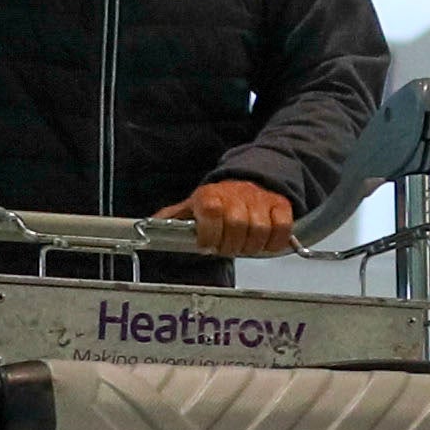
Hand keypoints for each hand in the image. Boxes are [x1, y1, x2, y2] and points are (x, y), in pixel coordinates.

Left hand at [171, 178, 298, 255]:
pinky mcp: (280, 204)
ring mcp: (260, 199)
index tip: (207, 244)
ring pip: (260, 229)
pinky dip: (275, 241)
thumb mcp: (191, 208)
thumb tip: (145, 226)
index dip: (210, 234)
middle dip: (231, 245)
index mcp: (210, 195)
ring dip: (251, 246)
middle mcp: (236, 194)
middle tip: (227, 247)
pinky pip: (283, 227)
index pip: (211, 211)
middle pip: (238, 225)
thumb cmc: (217, 203)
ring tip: (243, 245)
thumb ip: (171, 219)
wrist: (247, 183)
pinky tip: (264, 243)